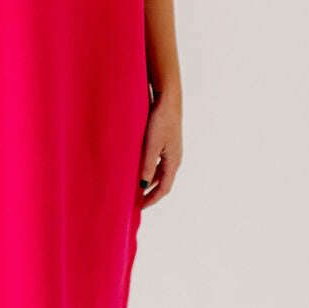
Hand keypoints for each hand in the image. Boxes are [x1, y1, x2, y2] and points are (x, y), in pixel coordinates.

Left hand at [138, 93, 181, 208]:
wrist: (168, 99)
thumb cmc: (161, 120)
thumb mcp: (152, 145)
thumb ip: (147, 166)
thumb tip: (142, 186)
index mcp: (173, 162)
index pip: (164, 188)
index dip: (151, 199)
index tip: (139, 207)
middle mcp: (174, 158)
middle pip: (162, 182)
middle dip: (149, 193)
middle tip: (135, 201)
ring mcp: (171, 150)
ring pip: (160, 172)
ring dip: (148, 181)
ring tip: (134, 187)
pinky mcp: (166, 142)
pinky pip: (158, 162)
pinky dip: (149, 170)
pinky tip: (137, 168)